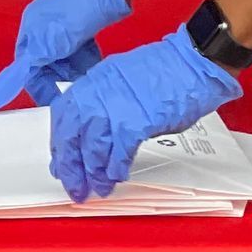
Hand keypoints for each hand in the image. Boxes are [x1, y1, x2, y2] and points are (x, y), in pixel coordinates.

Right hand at [0, 0, 130, 108]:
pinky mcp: (77, 24)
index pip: (26, 62)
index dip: (37, 81)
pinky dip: (82, 58)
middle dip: (57, 75)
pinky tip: (91, 62)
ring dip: (72, 69)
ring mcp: (61, 24)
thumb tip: (15, 76)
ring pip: (62, 55)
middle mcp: (43, 26)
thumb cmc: (80, 8)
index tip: (50, 98)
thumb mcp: (55, 38)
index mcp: (31, 27)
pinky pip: (75, 48)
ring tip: (85, 77)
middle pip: (44, 60)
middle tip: (73, 88)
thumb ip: (35, 58)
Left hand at [46, 26, 241, 202]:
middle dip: (71, 166)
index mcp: (93, 82)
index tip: (61, 164)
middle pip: (71, 135)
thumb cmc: (164, 71)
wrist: (191, 63)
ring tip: (100, 188)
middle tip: (75, 188)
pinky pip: (119, 152)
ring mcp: (115, 107)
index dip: (60, 144)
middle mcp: (97, 93)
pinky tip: (118, 177)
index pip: (63, 117)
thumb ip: (104, 103)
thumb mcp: (121, 81)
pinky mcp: (136, 122)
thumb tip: (94, 135)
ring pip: (92, 148)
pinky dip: (117, 168)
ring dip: (94, 173)